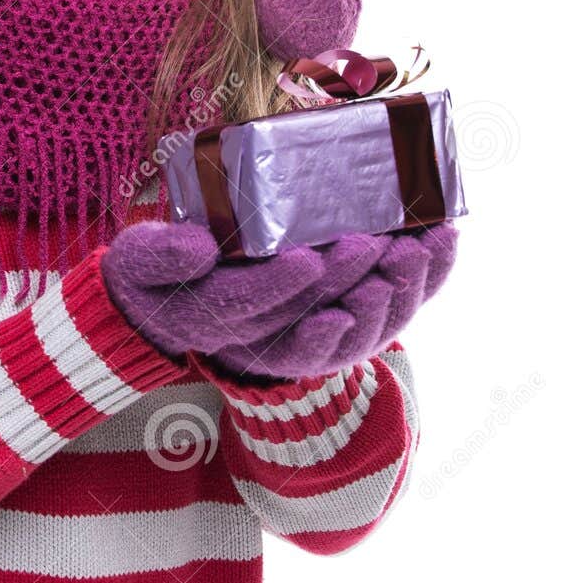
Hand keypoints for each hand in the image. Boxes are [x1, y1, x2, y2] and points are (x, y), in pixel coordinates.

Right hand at [101, 218, 457, 381]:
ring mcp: (306, 335)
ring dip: (392, 293)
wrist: (174, 307)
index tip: (307, 259)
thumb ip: (161, 253)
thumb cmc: (159, 272)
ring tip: (414, 249)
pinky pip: (386, 315)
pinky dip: (417, 285)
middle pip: (314, 320)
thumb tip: (197, 246)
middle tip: (373, 243)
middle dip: (348, 283)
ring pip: (360, 329)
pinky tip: (441, 242)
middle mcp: (264, 340)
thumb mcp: (141, 261)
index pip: (249, 308)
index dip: (280, 289)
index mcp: (213, 318)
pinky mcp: (339, 321)